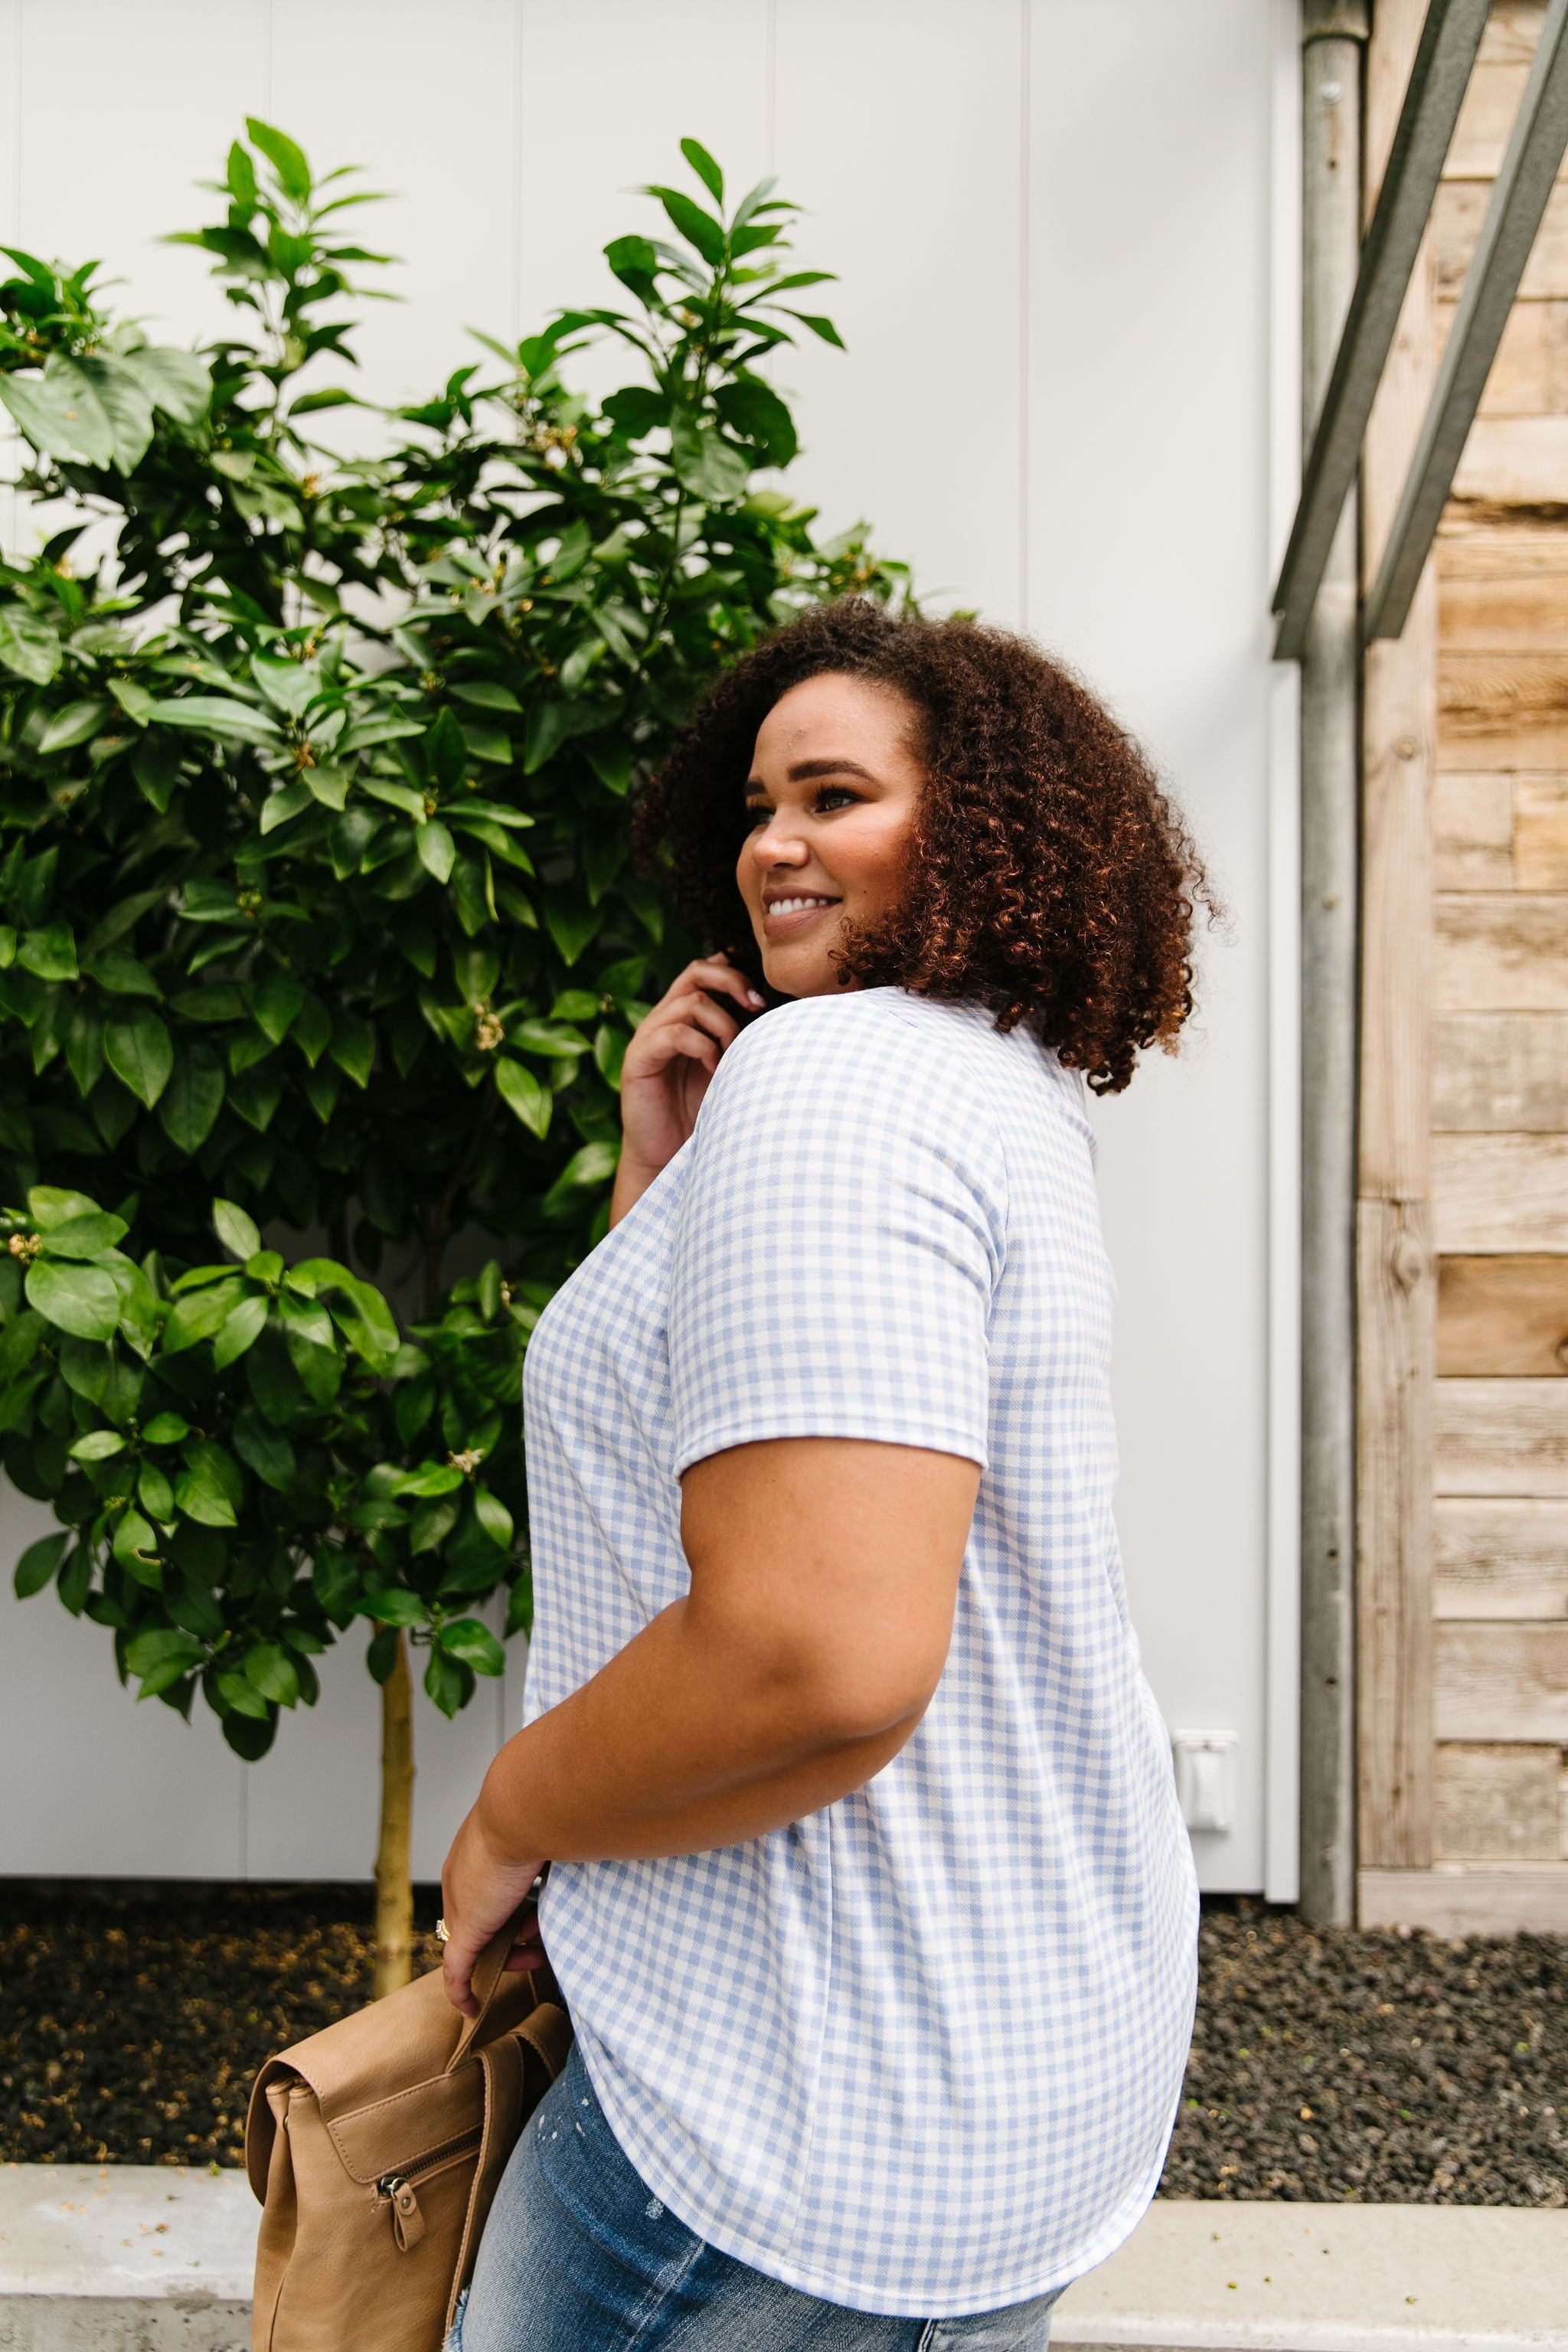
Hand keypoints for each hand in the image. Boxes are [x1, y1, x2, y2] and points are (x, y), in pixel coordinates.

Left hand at [439, 1802, 547, 2017]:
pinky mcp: (466, 1929)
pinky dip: (461, 1990)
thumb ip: (552, 1848)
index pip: (485, 1893)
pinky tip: (470, 2009)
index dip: (511, 1910)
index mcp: (475, 1852)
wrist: (522, 1813)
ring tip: (537, 1953)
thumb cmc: (542, 1815)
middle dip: (512, 1935)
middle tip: (539, 1942)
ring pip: (478, 1944)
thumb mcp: (546, 1832)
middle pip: (482, 1921)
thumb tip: (581, 1850)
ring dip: (508, 1953)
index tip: (537, 1919)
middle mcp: (461, 1878)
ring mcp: (462, 1905)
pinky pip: (456, 1970)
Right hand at [612, 955, 762, 1221]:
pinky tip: (714, 1070)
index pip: (707, 969)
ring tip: (733, 1053)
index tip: (765, 997)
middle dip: (732, 982)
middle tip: (756, 1006)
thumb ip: (744, 1040)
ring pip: (690, 1001)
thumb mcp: (733, 1069)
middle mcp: (665, 1018)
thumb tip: (784, 1018)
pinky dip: (701, 1046)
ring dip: (722, 1023)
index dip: (736, 971)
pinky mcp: (638, 1058)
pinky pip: (673, 1033)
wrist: (667, 1157)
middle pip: (697, 970)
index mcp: (686, 1016)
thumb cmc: (705, 1114)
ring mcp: (649, 1036)